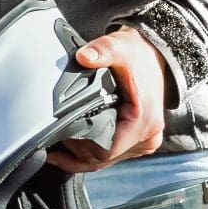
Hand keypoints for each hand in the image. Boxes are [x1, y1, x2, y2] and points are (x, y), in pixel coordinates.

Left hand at [50, 26, 167, 167]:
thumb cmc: (137, 55)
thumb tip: (84, 57)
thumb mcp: (119, 47)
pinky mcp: (137, 141)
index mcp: (144, 121)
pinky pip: (110, 156)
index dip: (80, 146)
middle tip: (56, 134)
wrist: (152, 55)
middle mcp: (147, 137)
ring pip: (105, 161)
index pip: (107, 150)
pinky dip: (88, 155)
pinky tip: (65, 153)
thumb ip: (102, 51)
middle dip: (76, 151)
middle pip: (103, 159)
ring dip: (80, 155)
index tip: (63, 134)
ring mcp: (143, 142)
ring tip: (58, 142)